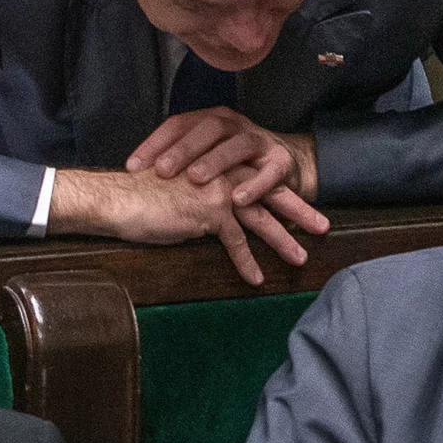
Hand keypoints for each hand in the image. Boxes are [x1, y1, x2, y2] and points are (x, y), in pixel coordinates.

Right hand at [55, 138, 328, 286]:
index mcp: (218, 164)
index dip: (280, 191)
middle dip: (299, 211)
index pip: (257, 177)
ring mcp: (218, 191)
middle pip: (270, 192)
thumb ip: (201, 190)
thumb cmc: (140, 193)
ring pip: (261, 217)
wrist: (118, 197)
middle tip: (323, 226)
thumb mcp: (178, 185)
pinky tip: (256, 279)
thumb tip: (214, 209)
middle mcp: (223, 173)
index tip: (300, 205)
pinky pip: (235, 241)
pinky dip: (246, 262)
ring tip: (301, 258)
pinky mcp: (207, 212)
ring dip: (283, 240)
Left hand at [130, 107, 319, 198]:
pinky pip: (269, 173)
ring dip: (216, 161)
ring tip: (196, 179)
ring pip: (237, 145)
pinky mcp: (281, 163)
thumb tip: (132, 177)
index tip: (132, 167)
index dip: (154, 144)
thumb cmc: (233, 166)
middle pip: (207, 129)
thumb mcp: (204, 158)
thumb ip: (176, 163)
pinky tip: (238, 200)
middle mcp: (234, 125)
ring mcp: (260, 141)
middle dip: (183, 149)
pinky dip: (255, 186)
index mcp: (211, 121)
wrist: (284, 166)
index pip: (178, 125)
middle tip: (162, 171)